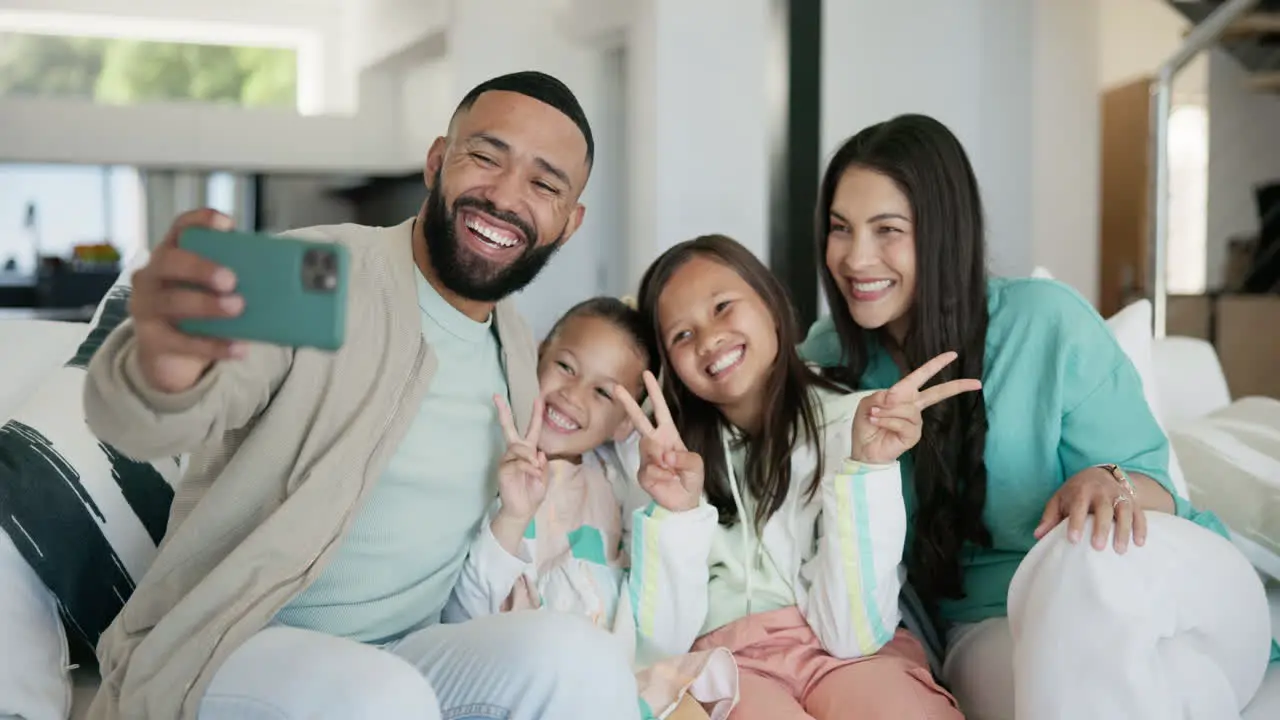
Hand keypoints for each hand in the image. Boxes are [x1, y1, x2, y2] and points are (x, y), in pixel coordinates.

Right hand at [130, 209, 245, 392]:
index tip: (227, 224)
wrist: (170, 354)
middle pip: (169, 262)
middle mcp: (152, 276)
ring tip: (237, 307)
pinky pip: (182, 342)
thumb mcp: (209, 289)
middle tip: (231, 279)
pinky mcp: (152, 340)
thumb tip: (284, 277)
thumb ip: (234, 277)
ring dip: (207, 305)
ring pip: (173, 302)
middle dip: (200, 267)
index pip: (180, 229)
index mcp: (171, 255)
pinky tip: (239, 348)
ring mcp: (146, 307)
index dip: (200, 222)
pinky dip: (213, 345)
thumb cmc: (196, 311)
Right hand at [494, 395, 547, 523]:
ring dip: (530, 458)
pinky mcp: (503, 469)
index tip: (537, 398)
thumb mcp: (544, 477)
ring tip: (536, 470)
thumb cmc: (533, 492)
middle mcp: (516, 452)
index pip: (532, 430)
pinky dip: (528, 467)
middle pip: (509, 428)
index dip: (535, 414)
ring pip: (520, 448)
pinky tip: (533, 474)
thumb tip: (538, 453)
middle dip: (503, 412)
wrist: (523, 510)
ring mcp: (507, 459)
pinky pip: (518, 462)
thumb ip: (543, 464)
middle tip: (496, 396)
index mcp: (528, 452)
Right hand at [615, 371, 703, 512]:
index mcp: (669, 434)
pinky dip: (663, 477)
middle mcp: (655, 442)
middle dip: (629, 403)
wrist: (683, 503)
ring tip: (672, 471)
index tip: (647, 374)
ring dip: (664, 460)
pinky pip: (650, 470)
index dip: (654, 392)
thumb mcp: (696, 465)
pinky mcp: (642, 473)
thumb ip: (684, 457)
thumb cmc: (690, 479)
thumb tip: (665, 454)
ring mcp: (646, 457)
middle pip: (639, 419)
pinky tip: (667, 481)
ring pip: (648, 448)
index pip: (660, 409)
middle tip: (616, 388)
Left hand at [851, 351, 982, 463]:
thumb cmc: (867, 424)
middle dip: (956, 386)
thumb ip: (881, 395)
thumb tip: (895, 395)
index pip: (922, 376)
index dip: (936, 364)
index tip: (953, 355)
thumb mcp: (868, 402)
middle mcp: (914, 406)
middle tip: (976, 382)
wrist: (864, 449)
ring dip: (887, 411)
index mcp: (904, 394)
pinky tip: (879, 423)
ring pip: (907, 408)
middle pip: (937, 393)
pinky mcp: (914, 434)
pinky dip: (887, 420)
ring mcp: (916, 421)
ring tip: (875, 415)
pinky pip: (902, 422)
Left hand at [1035, 467, 1144, 552]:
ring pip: (1124, 511)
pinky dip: (1141, 528)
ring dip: (1123, 530)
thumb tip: (1038, 535)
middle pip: (1104, 508)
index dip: (1076, 523)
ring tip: (1120, 550)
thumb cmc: (1075, 492)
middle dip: (1101, 528)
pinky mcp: (1132, 501)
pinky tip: (1139, 543)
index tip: (1073, 540)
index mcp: (1081, 491)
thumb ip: (1050, 517)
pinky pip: (1139, 514)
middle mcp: (1101, 492)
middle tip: (1098, 547)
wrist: (1099, 474)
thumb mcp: (1059, 500)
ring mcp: (1119, 495)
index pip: (1078, 506)